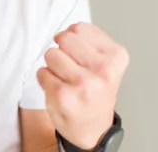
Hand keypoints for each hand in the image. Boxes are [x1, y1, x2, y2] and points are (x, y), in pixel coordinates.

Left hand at [37, 22, 128, 149]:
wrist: (92, 129)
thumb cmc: (96, 91)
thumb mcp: (106, 62)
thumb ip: (89, 40)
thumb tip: (67, 30)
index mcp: (116, 57)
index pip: (79, 28)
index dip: (72, 38)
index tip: (79, 54)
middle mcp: (104, 71)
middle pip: (64, 38)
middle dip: (61, 50)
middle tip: (70, 67)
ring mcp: (84, 84)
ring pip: (51, 54)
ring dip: (52, 65)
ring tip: (65, 79)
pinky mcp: (63, 96)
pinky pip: (41, 72)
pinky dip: (45, 79)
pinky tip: (59, 90)